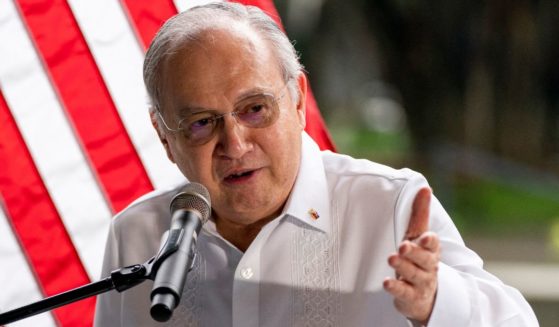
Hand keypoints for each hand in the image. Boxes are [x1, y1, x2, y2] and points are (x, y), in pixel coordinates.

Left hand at [383, 188, 439, 324]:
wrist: (425, 295)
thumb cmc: (419, 259)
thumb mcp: (418, 236)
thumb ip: (420, 214)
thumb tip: (425, 188)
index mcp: (431, 250)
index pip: (433, 245)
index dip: (430, 241)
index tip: (425, 237)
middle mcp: (428, 267)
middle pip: (424, 260)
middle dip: (415, 253)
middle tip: (403, 246)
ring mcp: (420, 283)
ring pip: (414, 275)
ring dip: (403, 267)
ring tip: (392, 258)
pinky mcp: (410, 296)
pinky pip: (404, 292)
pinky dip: (395, 287)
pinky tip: (386, 282)